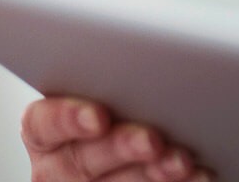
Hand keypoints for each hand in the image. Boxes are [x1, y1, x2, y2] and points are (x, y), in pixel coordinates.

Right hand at [21, 97, 210, 181]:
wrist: (133, 155)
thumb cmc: (124, 114)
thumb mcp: (109, 98)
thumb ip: (115, 88)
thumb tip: (147, 67)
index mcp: (49, 134)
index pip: (42, 124)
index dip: (67, 119)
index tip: (98, 117)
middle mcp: (62, 166)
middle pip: (83, 159)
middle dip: (120, 146)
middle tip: (152, 140)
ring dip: (153, 173)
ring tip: (181, 160)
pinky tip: (197, 174)